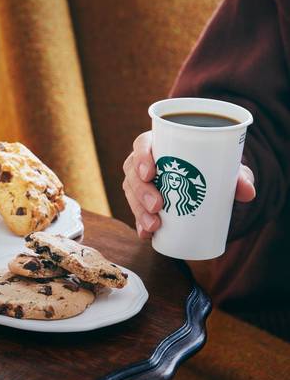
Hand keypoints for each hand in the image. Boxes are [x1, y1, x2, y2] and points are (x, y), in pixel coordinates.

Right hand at [122, 131, 255, 238]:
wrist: (208, 184)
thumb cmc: (212, 167)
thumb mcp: (226, 168)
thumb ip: (237, 176)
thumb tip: (248, 192)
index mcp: (160, 144)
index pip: (141, 145)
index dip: (141, 157)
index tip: (150, 173)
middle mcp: (144, 163)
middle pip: (133, 173)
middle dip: (142, 191)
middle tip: (158, 205)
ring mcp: (140, 183)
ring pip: (131, 193)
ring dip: (138, 210)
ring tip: (154, 225)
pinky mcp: (141, 202)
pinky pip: (134, 212)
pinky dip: (139, 224)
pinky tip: (146, 234)